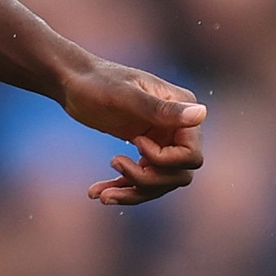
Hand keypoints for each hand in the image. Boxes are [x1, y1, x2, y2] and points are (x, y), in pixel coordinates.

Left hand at [57, 58, 206, 204]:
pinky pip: (142, 179)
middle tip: (114, 163)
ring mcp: (163, 139)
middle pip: (179, 175)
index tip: (136, 142)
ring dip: (132, 193)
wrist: (73, 81)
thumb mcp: (126, 96)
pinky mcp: (144, 149)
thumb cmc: (98, 82)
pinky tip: (96, 193)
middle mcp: (178, 127)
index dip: (165, 160)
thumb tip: (202, 114)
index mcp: (182, 108)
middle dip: (147, 180)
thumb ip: (161, 109)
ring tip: (100, 195)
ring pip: (160, 182)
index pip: (191, 155)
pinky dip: (122, 190)